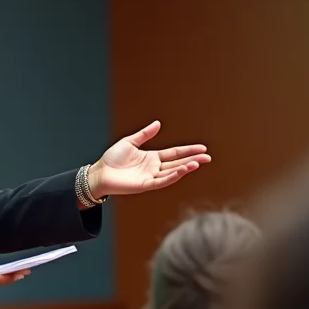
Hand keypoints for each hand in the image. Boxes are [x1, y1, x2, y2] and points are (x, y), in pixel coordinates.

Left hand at [88, 120, 210, 197]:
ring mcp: (151, 177)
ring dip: (185, 168)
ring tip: (198, 163)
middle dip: (193, 160)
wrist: (100, 172)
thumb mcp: (129, 142)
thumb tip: (158, 124)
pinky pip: (162, 181)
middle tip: (208, 157)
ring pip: (172, 172)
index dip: (188, 151)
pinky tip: (182, 170)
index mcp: (152, 158)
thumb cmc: (112, 159)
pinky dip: (173, 176)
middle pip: (178, 163)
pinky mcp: (145, 185)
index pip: (174, 154)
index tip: (202, 148)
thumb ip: (144, 134)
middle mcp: (154, 168)